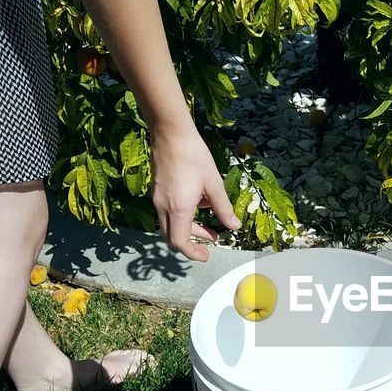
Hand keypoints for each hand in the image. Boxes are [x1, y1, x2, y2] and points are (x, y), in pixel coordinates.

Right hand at [150, 125, 240, 261]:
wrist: (170, 134)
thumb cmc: (194, 157)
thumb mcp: (214, 184)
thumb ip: (223, 208)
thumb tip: (234, 227)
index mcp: (179, 208)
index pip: (180, 242)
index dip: (192, 253)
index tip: (206, 256)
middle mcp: (164, 207)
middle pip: (173, 237)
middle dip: (193, 242)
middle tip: (212, 242)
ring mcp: (157, 199)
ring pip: (171, 224)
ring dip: (189, 228)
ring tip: (210, 225)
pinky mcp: (157, 191)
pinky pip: (168, 212)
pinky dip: (183, 215)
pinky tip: (199, 203)